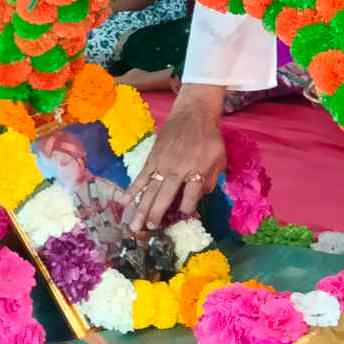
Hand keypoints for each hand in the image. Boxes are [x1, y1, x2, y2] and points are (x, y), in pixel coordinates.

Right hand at [117, 84, 225, 230]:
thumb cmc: (209, 138)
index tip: (184, 215)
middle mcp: (178, 169)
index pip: (191, 195)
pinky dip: (132, 189)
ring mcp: (163, 164)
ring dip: (141, 208)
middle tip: (150, 229)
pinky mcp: (152, 158)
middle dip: (157, 213)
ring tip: (134, 226)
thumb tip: (200, 196)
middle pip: (166, 195)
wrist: (194, 114)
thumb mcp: (219, 159)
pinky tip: (124, 202)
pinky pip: (141, 176)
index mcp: (197, 170)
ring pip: (150, 190)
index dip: (187, 207)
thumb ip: (210, 179)